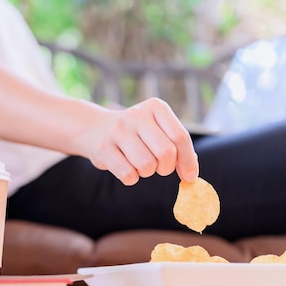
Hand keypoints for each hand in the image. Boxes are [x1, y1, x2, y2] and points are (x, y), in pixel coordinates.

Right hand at [84, 98, 198, 185]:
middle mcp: (136, 115)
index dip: (188, 160)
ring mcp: (118, 130)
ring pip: (147, 166)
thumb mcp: (157, 130)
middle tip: (160, 168)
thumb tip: (191, 174)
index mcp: (155, 107)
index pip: (180, 137)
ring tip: (139, 164)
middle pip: (166, 153)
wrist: (94, 128)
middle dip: (166, 168)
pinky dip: (131, 178)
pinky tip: (125, 167)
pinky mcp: (103, 148)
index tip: (189, 176)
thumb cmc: (136, 134)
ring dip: (147, 172)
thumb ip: (176, 146)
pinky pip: (128, 174)